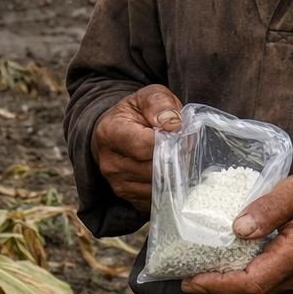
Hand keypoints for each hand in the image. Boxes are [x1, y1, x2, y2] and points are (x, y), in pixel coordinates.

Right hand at [92, 85, 181, 210]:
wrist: (117, 131)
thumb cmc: (136, 112)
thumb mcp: (149, 96)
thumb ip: (161, 104)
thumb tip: (174, 125)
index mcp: (109, 132)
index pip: (143, 145)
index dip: (168, 140)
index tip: (179, 132)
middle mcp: (109, 162)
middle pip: (152, 168)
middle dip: (174, 157)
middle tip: (183, 144)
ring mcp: (117, 183)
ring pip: (157, 185)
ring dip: (173, 172)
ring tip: (174, 155)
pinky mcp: (128, 197)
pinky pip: (156, 197)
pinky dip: (168, 185)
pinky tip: (167, 169)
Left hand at [182, 166, 292, 293]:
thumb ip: (268, 208)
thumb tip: (237, 228)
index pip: (251, 283)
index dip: (218, 285)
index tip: (191, 279)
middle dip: (217, 289)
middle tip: (186, 278)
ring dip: (230, 288)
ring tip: (202, 275)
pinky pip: (269, 286)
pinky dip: (245, 282)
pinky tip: (230, 268)